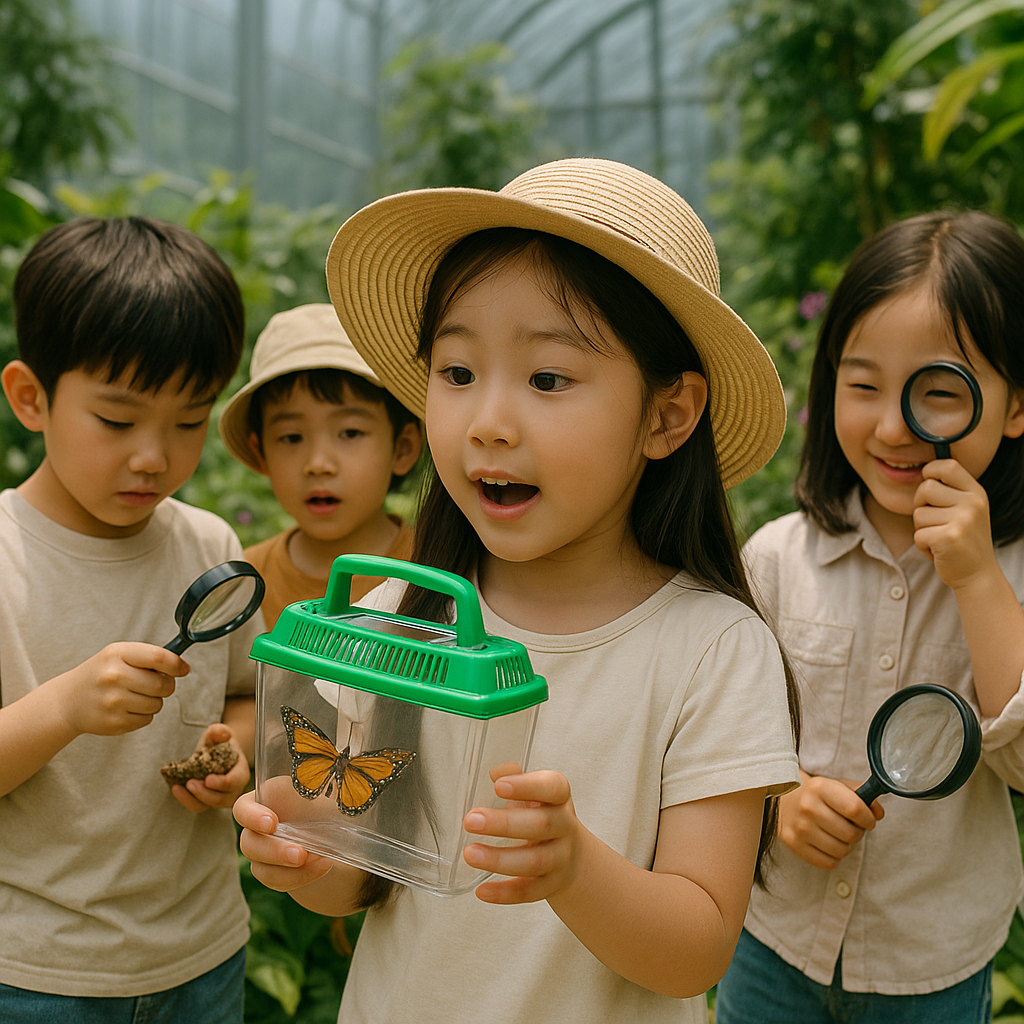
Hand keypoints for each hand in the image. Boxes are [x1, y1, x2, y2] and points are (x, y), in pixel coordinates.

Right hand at [55, 642, 188, 738]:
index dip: (177, 665)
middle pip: (163, 684)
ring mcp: (113, 702)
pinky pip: (147, 719)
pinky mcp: (115, 723)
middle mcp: (114, 677)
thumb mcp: (118, 655)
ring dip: (153, 701)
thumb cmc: (100, 674)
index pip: (159, 657)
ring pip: (158, 704)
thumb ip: (149, 656)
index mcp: (117, 654)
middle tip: (153, 683)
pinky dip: (143, 714)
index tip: (183, 669)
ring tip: (134, 695)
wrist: (68, 701)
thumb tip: (182, 667)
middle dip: (166, 685)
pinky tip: (126, 708)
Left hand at [171, 723, 250, 812]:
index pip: (235, 781)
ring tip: (179, 787)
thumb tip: (221, 733)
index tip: (208, 779)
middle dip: (204, 794)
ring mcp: (221, 797)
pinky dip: (186, 800)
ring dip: (193, 799)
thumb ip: (220, 731)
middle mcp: (233, 789)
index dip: (222, 782)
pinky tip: (176, 788)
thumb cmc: (221, 743)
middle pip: (221, 799)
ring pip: (208, 805)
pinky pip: (198, 805)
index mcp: (241, 772)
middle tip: (190, 783)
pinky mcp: (208, 801)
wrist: (219, 751)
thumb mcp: (220, 733)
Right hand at [234, 791, 333, 891]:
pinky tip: (323, 867)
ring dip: (290, 870)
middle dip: (275, 851)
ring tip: (322, 861)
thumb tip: (321, 777)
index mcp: (263, 801)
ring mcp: (261, 854)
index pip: (242, 808)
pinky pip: (278, 882)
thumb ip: (314, 785)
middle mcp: (256, 829)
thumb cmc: (322, 805)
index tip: (273, 823)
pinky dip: (301, 877)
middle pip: (249, 843)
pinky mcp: (271, 874)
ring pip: (261, 868)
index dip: (252, 817)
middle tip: (300, 854)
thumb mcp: (320, 792)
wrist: (331, 836)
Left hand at [463, 764, 585, 904]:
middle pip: (540, 825)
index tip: (498, 786)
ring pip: (534, 861)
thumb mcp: (534, 793)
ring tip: (470, 853)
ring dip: (499, 859)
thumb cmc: (543, 816)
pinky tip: (482, 890)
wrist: (573, 858)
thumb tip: (494, 772)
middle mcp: (565, 827)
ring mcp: (560, 859)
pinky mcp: (550, 886)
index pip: (553, 787)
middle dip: (504, 824)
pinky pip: (529, 891)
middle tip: (471, 820)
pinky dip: (504, 893)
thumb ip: (515, 778)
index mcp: (559, 799)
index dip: (527, 786)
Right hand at [779, 773, 883, 869]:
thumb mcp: (837, 786)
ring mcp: (800, 828)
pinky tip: (828, 844)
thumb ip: (861, 794)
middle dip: (858, 832)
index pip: (855, 809)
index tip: (868, 819)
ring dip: (846, 845)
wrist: (783, 799)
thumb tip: (878, 813)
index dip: (868, 818)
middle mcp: (808, 807)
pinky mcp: (795, 845)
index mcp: (820, 788)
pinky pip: (828, 863)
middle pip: (851, 833)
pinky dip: (834, 857)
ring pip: (841, 850)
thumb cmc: (817, 794)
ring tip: (839, 835)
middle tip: (851, 826)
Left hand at [914, 460, 996, 589]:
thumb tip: (922, 469)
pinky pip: (917, 534)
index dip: (930, 471)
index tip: (928, 483)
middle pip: (925, 488)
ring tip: (940, 538)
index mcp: (976, 493)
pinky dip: (922, 545)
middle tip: (935, 522)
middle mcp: (972, 503)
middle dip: (921, 505)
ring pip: (918, 514)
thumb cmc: (964, 540)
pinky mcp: (948, 537)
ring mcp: (962, 520)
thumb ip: (950, 491)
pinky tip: (939, 550)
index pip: (948, 466)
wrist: (978, 574)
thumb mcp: (967, 509)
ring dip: (922, 529)